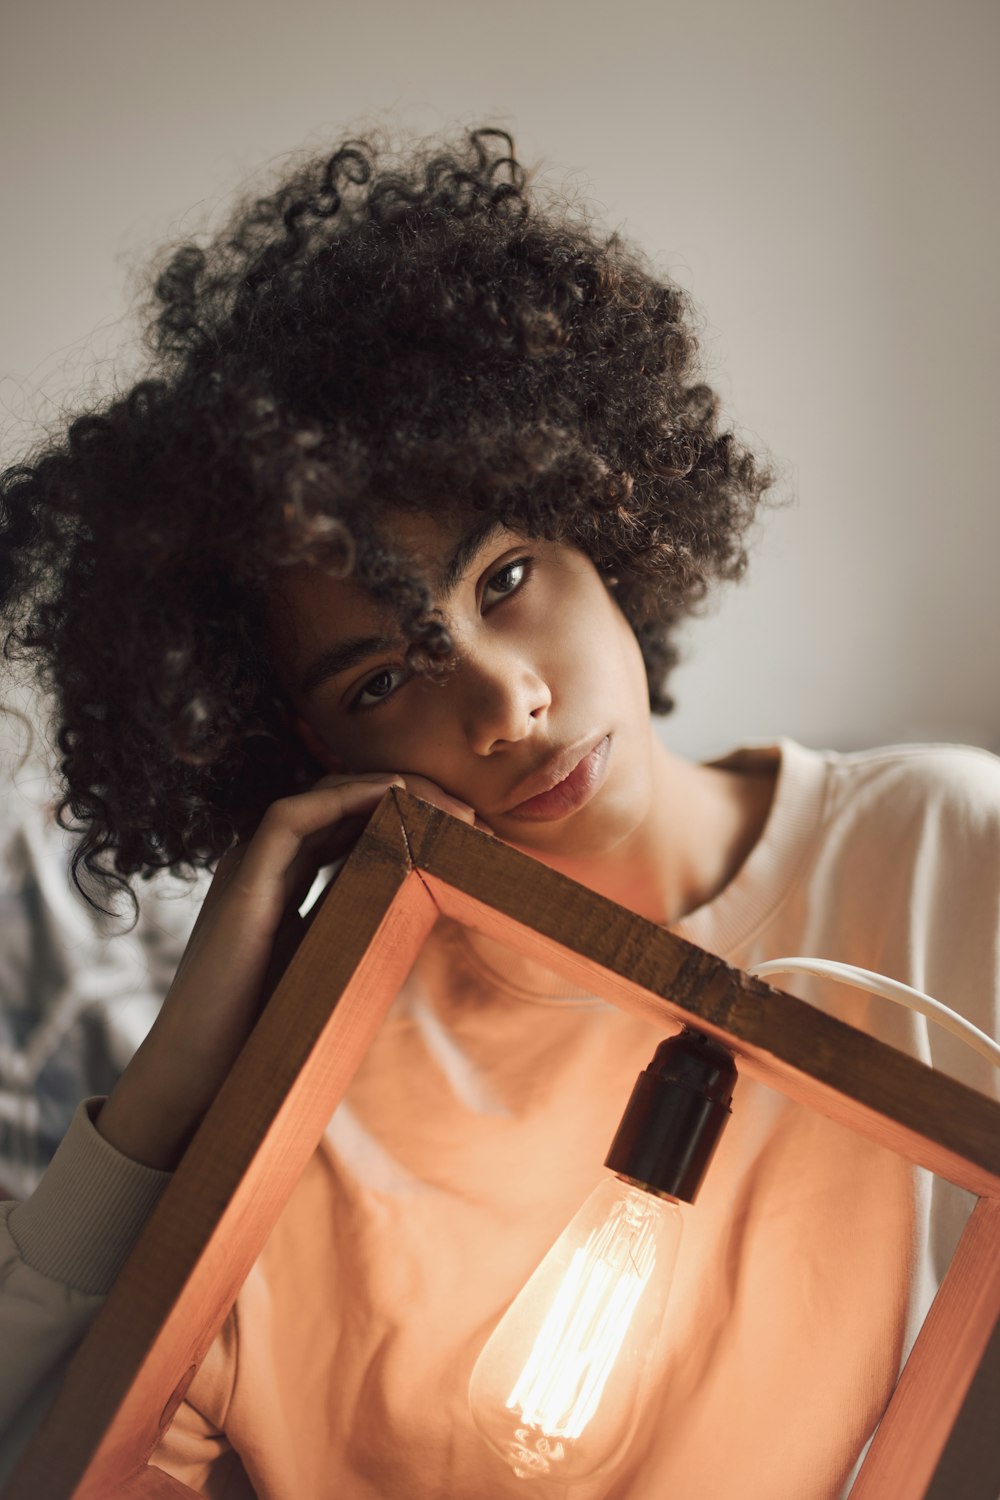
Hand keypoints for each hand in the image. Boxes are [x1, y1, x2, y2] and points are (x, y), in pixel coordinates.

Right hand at [96, 772, 484, 1169]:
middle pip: (342, 803)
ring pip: (321, 798)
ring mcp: (248, 870)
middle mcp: (265, 866)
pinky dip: (342, 798)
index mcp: (286, 883)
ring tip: (446, 805)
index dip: (407, 817)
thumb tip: (422, 922)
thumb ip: (362, 933)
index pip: (350, 824)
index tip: (465, 831)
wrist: (203, 1079)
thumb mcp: (332, 969)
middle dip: (410, 797)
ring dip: (389, 790)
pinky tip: (393, 796)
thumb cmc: (266, 1037)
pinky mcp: (239, 884)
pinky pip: (288, 818)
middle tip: (471, 814)